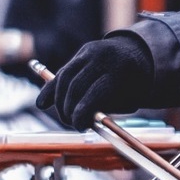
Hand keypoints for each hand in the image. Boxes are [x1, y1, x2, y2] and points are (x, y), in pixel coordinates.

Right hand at [35, 34, 155, 130]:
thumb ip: (105, 109)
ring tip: (65, 116)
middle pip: (76, 85)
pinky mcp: (81, 52)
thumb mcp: (127, 99)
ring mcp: (90, 52)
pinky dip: (51, 89)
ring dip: (59, 101)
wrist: (136, 54)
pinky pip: (63, 72)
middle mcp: (103, 56)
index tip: (79, 127)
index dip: (83, 112)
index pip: (95, 93)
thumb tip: (82, 121)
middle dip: (69, 108)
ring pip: (65, 78)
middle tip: (71, 123)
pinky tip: (42, 104)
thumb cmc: (133, 84)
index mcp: (120, 69)